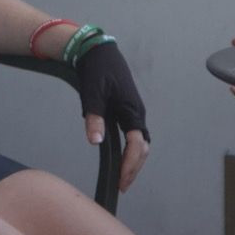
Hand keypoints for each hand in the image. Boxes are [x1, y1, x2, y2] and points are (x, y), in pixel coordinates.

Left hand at [75, 42, 149, 191]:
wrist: (98, 49)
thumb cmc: (96, 69)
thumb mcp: (92, 92)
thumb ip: (94, 116)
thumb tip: (96, 141)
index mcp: (132, 110)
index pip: (136, 145)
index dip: (130, 165)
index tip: (121, 181)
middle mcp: (136, 112)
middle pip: (142, 148)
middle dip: (134, 168)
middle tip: (121, 185)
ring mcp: (133, 110)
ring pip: (140, 141)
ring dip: (133, 160)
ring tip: (121, 176)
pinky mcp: (126, 108)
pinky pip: (133, 134)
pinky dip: (130, 149)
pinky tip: (119, 156)